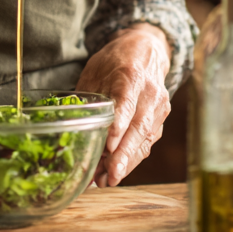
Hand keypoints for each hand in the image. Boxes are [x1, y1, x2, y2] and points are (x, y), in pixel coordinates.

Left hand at [75, 25, 171, 186]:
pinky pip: (148, 141)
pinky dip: (132, 158)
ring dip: (127, 162)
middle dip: (123, 154)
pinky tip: (117, 171)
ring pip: (145, 138)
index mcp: (131, 74)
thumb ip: (88, 97)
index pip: (127, 101)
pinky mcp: (161, 117)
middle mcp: (150, 91)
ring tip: (108, 180)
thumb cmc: (115, 61)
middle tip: (109, 176)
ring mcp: (159, 106)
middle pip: (139, 126)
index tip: (109, 144)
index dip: (119, 123)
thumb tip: (71, 127)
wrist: (146, 51)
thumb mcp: (95, 71)